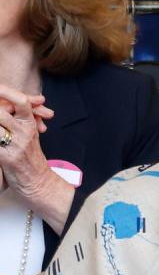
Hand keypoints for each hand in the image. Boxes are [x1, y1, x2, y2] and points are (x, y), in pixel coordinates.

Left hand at [0, 85, 59, 199]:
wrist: (38, 182)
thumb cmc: (31, 159)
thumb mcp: (31, 134)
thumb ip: (25, 117)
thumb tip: (29, 102)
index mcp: (30, 125)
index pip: (21, 101)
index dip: (7, 91)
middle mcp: (24, 132)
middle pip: (3, 110)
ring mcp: (14, 144)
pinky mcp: (6, 157)